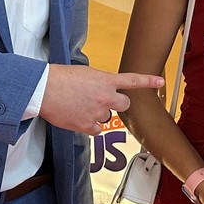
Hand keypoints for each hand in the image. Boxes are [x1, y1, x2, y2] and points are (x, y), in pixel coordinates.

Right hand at [40, 66, 164, 134]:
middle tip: (102, 101)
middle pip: (124, 104)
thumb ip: (98, 82)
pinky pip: (96, 130)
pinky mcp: (88, 126)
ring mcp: (98, 113)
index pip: (132, 80)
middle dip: (116, 104)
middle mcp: (106, 97)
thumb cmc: (59, 78)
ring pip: (107, 117)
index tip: (160, 81)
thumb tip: (100, 91)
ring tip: (80, 106)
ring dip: (98, 114)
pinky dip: (89, 126)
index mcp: (106, 81)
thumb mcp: (84, 74)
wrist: (43, 90)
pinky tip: (77, 117)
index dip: (149, 81)